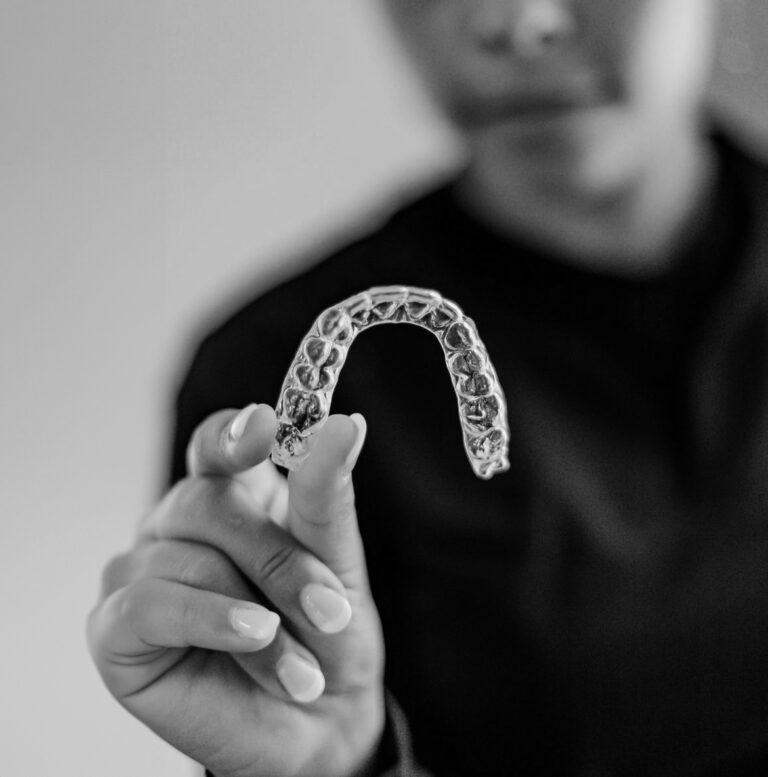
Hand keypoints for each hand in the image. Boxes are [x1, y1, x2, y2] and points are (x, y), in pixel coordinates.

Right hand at [87, 404, 384, 776]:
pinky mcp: (115, 629)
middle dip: (277, 558)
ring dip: (260, 614)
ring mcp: (140, 572)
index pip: (216, 444)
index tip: (267, 425)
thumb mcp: (337, 563)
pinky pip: (149, 603)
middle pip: (209, 501)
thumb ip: (326, 496)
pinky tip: (252, 638)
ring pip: (187, 557)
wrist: (317, 725)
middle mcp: (177, 525)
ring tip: (302, 667)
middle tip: (330, 611)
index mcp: (230, 497)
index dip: (235, 433)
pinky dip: (209, 620)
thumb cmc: (325, 638)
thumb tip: (341, 426)